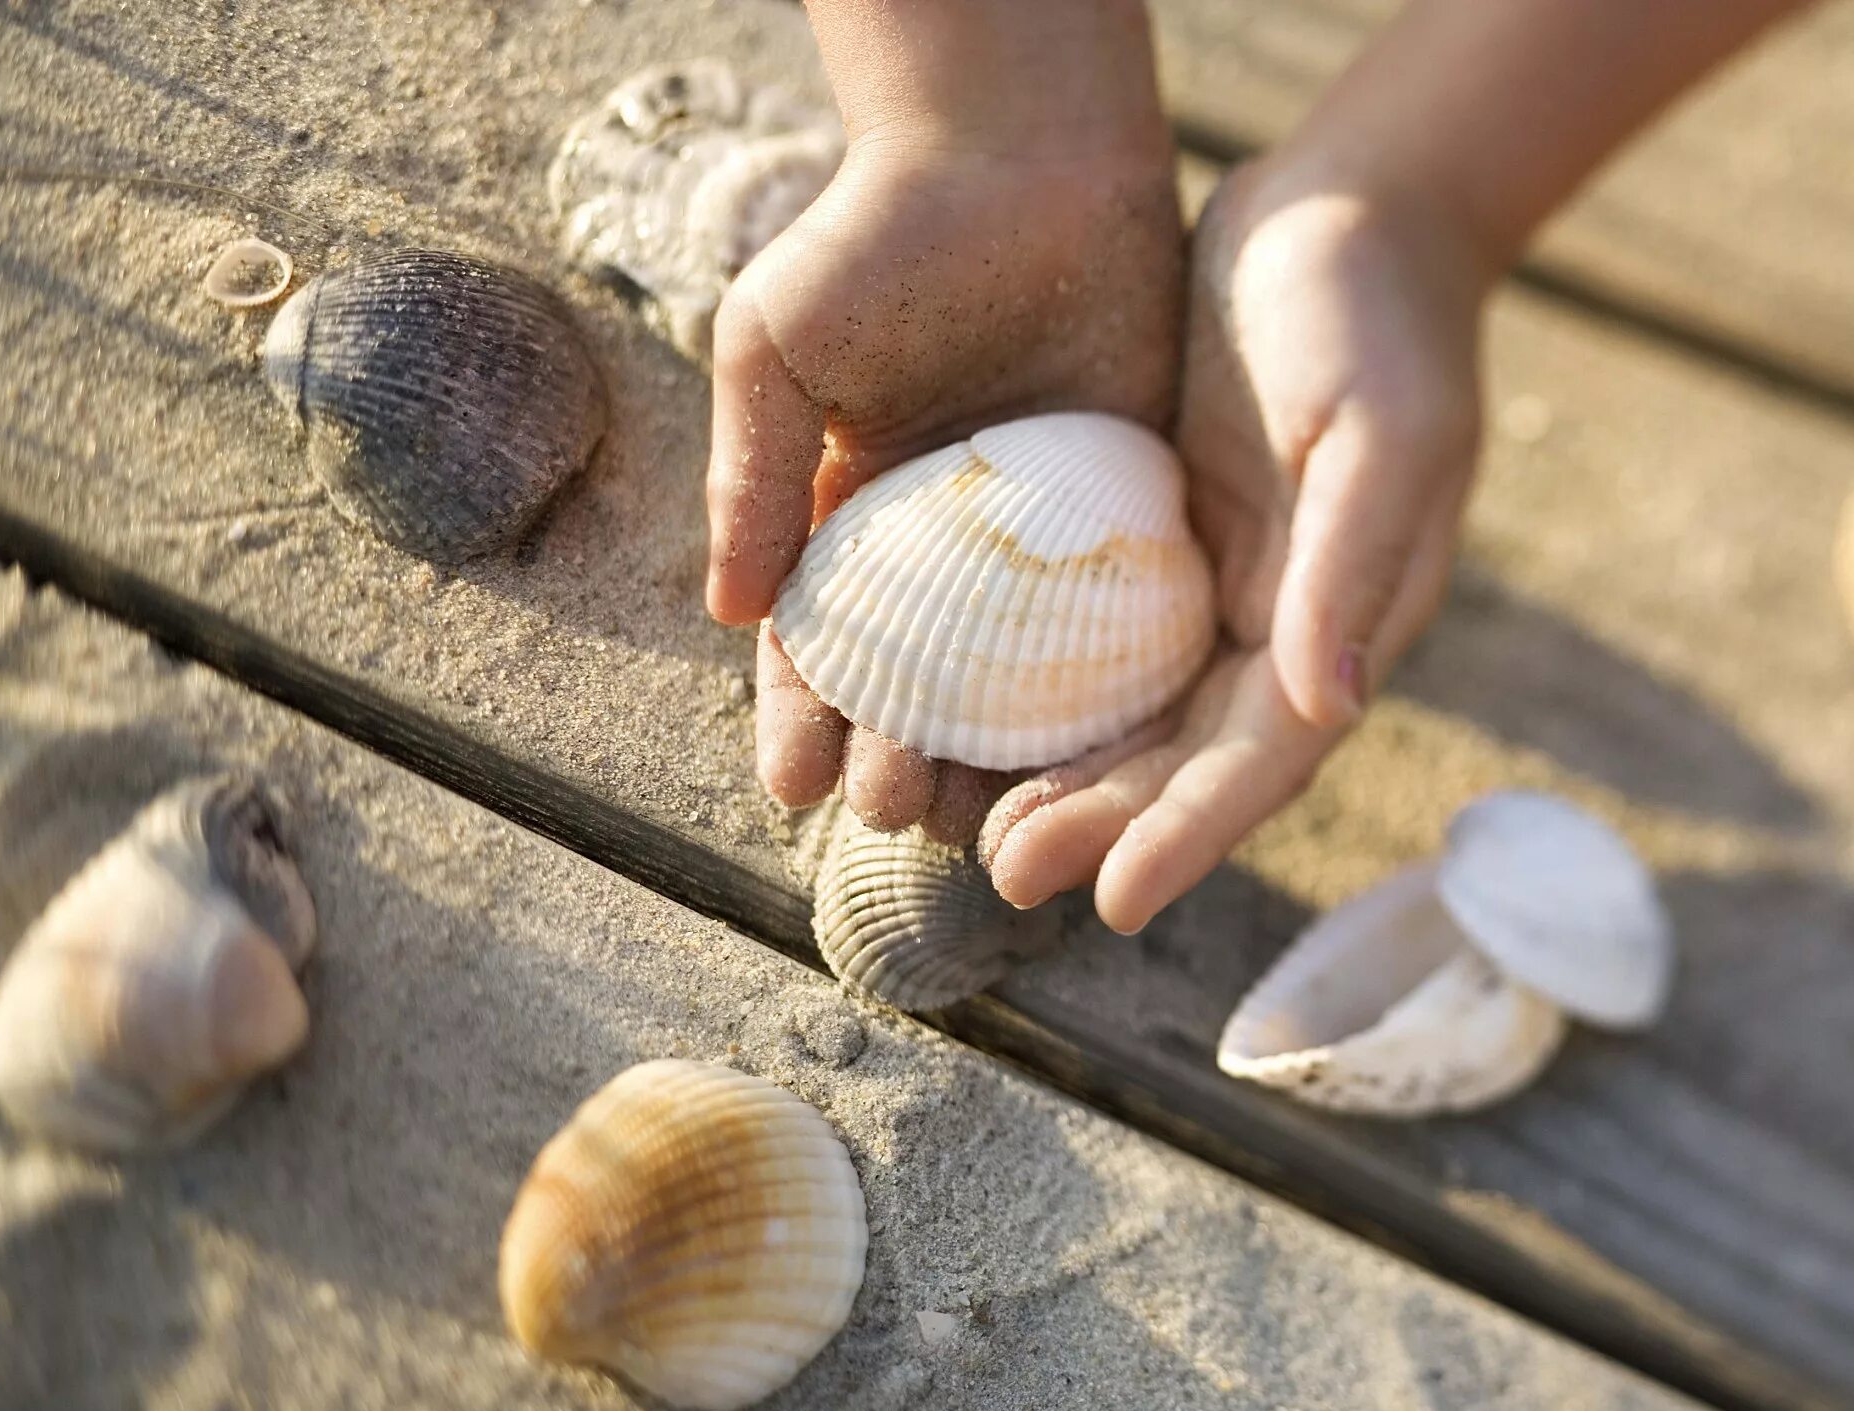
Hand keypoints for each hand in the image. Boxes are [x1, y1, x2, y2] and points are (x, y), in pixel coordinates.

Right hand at [707, 123, 1183, 839]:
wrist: (1027, 149)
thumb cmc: (881, 236)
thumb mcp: (778, 349)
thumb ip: (754, 477)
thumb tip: (729, 614)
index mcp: (849, 515)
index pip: (819, 646)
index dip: (800, 717)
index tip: (793, 782)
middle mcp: (942, 546)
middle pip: (916, 687)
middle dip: (895, 755)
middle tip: (897, 807)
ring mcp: (1036, 542)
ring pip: (1012, 684)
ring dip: (990, 758)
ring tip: (981, 817)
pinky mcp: (1125, 517)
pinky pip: (1111, 629)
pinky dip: (1097, 700)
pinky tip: (1090, 759)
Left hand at [981, 154, 1495, 929]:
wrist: (1345, 214)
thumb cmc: (1376, 316)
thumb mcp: (1380, 431)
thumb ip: (1350, 565)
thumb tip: (1326, 707)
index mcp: (1343, 625)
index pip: (1260, 757)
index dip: (1190, 833)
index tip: (1114, 901)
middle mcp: (1274, 627)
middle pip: (1181, 756)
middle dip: (1103, 824)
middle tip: (1006, 877)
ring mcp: (1210, 586)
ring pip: (1130, 713)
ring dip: (1062, 778)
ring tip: (975, 833)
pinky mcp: (1152, 536)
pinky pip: (1088, 636)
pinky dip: (1036, 688)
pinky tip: (967, 717)